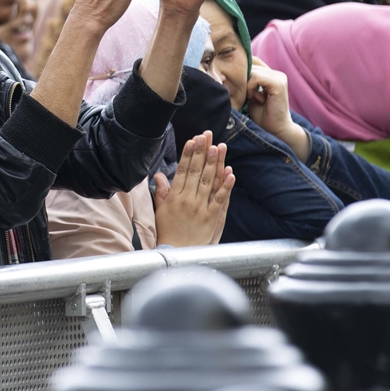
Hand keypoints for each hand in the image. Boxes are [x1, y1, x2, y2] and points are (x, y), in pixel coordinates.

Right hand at [152, 131, 233, 246]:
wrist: (177, 254)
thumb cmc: (168, 232)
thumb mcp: (161, 211)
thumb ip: (162, 191)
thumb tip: (159, 175)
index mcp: (174, 197)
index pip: (182, 170)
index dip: (188, 154)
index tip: (193, 140)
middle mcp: (187, 200)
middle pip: (196, 171)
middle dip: (202, 152)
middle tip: (207, 135)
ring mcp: (200, 208)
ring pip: (208, 181)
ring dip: (214, 163)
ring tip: (218, 147)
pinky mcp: (211, 218)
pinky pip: (220, 199)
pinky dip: (226, 186)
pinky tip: (231, 172)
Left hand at [246, 57, 310, 158]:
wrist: (274, 131)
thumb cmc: (261, 116)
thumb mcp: (250, 95)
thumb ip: (245, 82)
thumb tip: (228, 70)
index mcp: (271, 74)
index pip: (253, 60)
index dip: (242, 70)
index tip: (237, 86)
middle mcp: (277, 73)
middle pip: (251, 63)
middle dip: (242, 79)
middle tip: (246, 96)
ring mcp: (279, 77)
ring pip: (252, 70)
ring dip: (246, 85)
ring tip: (252, 98)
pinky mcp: (278, 84)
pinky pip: (256, 77)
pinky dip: (250, 88)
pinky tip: (255, 99)